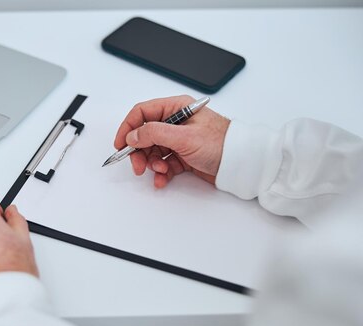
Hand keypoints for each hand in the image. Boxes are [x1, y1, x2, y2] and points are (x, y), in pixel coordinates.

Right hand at [114, 95, 229, 187]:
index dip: (128, 127)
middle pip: (145, 135)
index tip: (121, 144)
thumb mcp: (184, 136)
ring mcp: (179, 140)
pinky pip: (164, 164)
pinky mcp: (183, 156)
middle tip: (139, 166)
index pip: (142, 113)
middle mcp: (176, 122)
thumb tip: (133, 134)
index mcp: (177, 108)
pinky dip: (161, 173)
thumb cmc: (222, 143)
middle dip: (139, 152)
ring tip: (160, 172)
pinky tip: (163, 180)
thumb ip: (155, 133)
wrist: (241, 163)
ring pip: (153, 151)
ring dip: (152, 164)